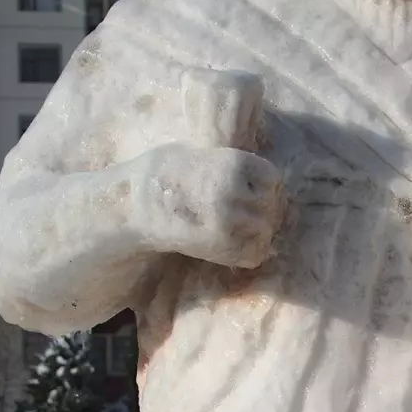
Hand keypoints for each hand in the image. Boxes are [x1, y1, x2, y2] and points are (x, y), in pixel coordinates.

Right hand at [128, 142, 283, 269]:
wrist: (138, 205)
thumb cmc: (167, 176)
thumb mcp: (205, 156)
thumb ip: (236, 169)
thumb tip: (268, 187)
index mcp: (235, 163)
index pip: (273, 180)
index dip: (264, 190)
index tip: (250, 197)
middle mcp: (235, 190)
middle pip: (272, 206)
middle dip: (261, 213)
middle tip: (241, 219)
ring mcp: (229, 220)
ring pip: (266, 231)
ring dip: (256, 234)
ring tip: (234, 232)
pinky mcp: (222, 246)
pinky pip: (254, 254)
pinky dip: (247, 254)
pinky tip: (229, 247)